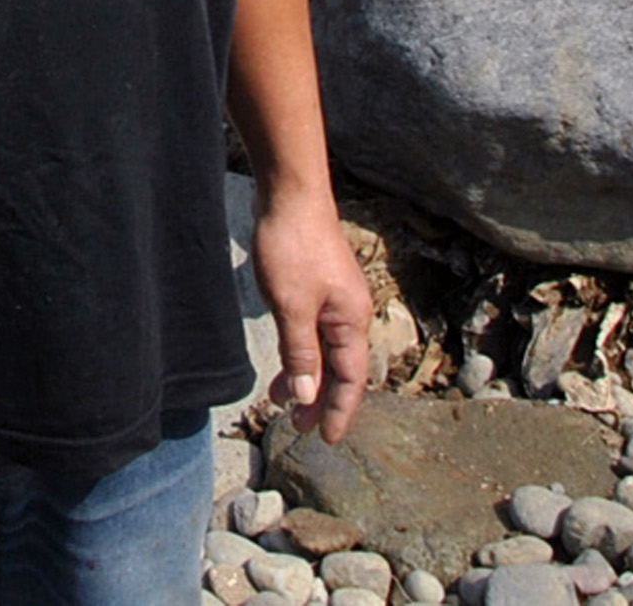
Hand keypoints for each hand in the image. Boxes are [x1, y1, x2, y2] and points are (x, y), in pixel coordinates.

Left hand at [252, 187, 374, 444]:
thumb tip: (307, 396)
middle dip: (320, 400)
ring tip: (281, 400)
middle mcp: (350, 313)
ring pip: (325, 351)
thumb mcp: (291, 307)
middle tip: (296, 426)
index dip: (338, 411)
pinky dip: (301, 352)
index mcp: (351, 321)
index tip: (325, 438)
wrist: (290, 193)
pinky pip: (314, 332)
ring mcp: (335, 299)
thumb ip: (300, 353)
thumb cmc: (292, 247)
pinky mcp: (318, 286)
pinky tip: (286, 359)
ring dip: (307, 377)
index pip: (350, 380)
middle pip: (340, 369)